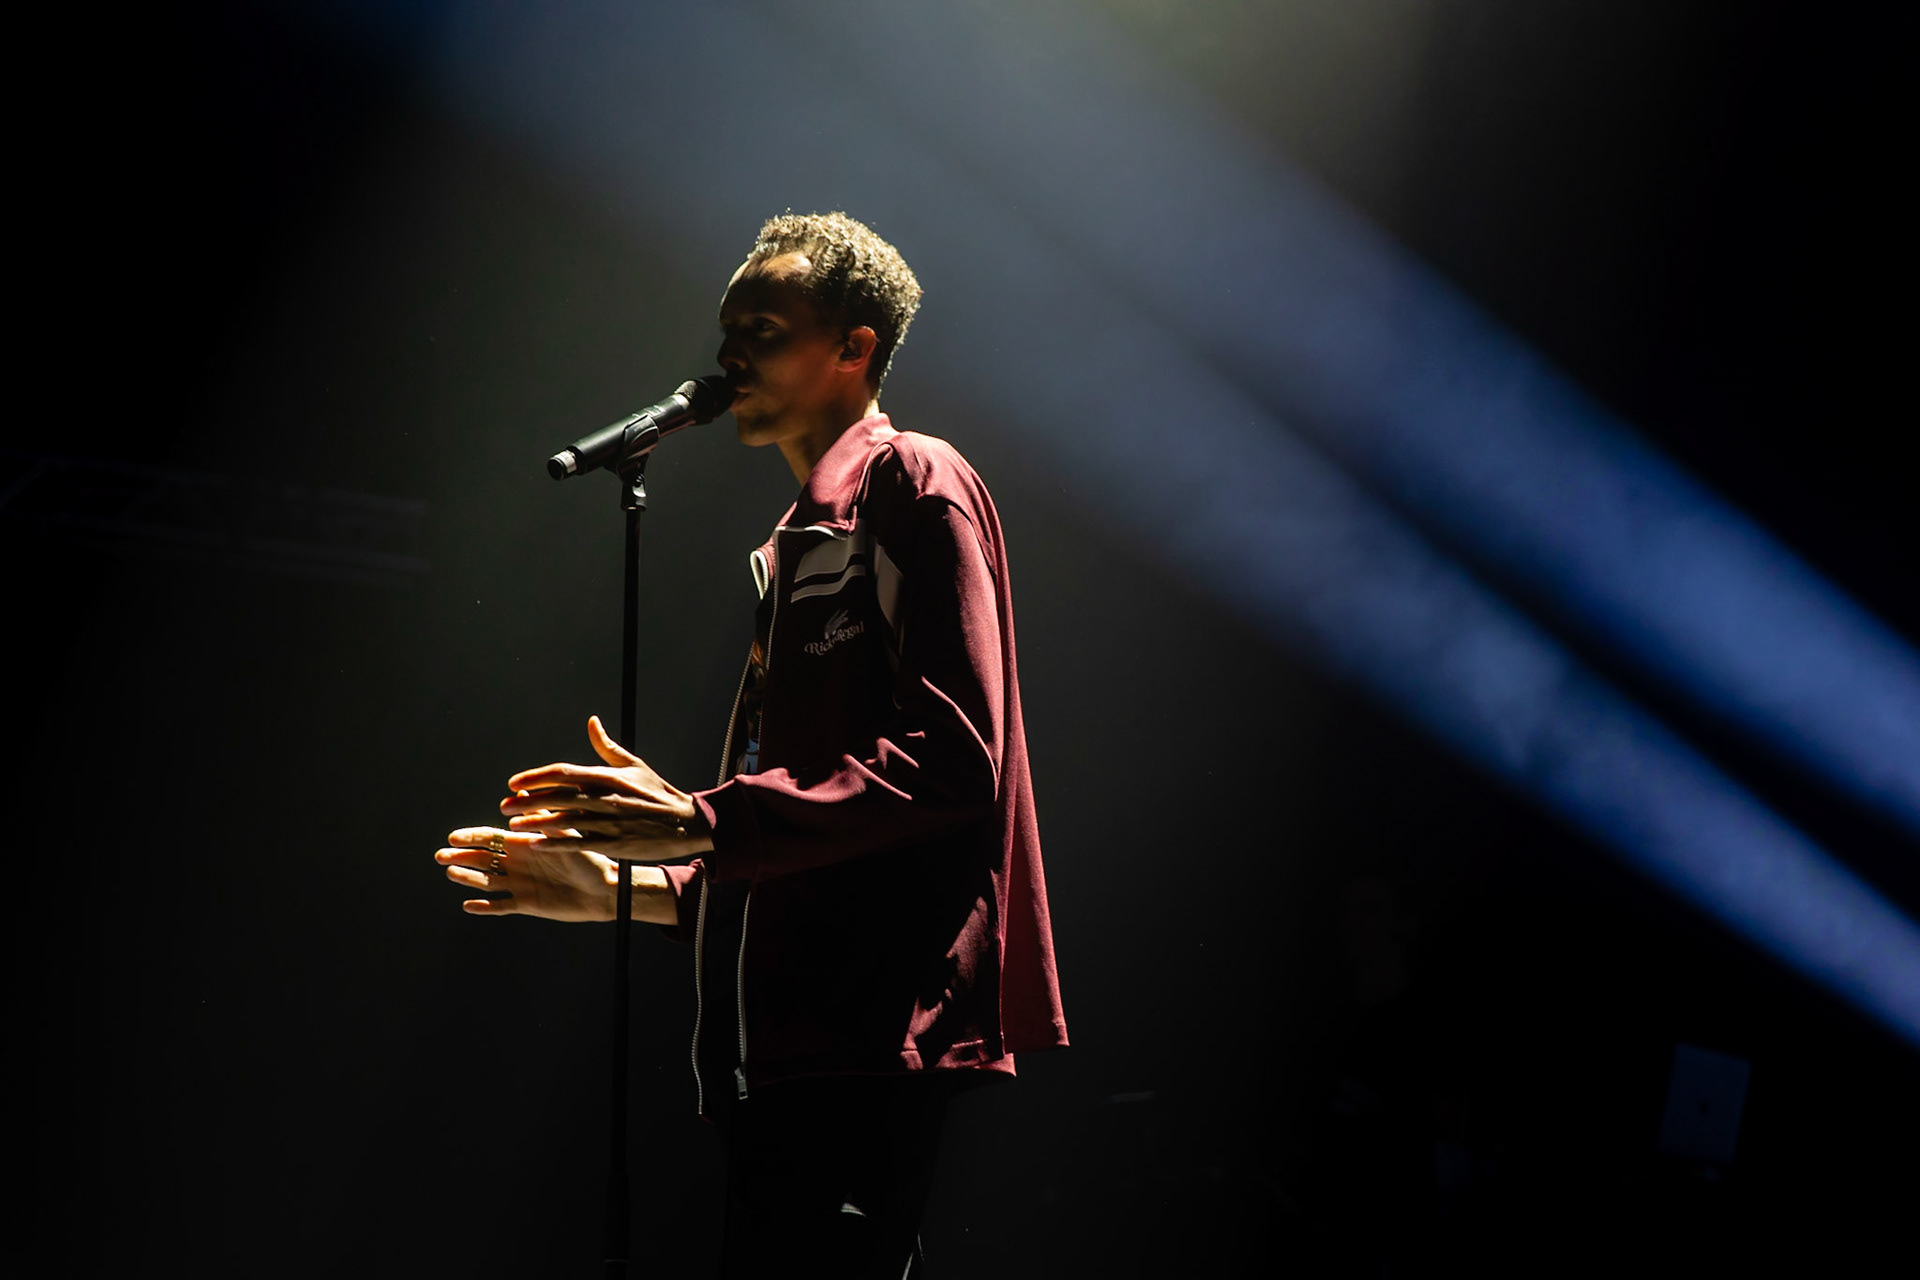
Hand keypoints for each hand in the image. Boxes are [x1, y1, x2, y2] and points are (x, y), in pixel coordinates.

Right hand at [436, 826, 619, 919]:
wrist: (604, 890)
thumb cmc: (590, 858)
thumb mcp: (565, 835)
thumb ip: (543, 817)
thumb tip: (525, 791)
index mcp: (525, 843)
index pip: (492, 838)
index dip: (472, 837)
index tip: (453, 836)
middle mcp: (518, 862)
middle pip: (483, 859)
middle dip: (461, 856)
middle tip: (440, 855)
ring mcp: (520, 884)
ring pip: (487, 881)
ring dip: (468, 878)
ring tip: (450, 873)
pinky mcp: (526, 904)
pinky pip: (500, 905)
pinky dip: (484, 906)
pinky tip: (468, 905)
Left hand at [497, 715, 712, 864]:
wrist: (686, 821)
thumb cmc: (657, 792)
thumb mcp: (634, 765)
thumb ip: (607, 746)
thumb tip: (591, 722)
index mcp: (608, 775)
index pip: (563, 772)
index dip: (536, 776)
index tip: (514, 782)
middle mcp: (606, 796)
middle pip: (558, 795)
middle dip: (527, 800)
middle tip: (504, 804)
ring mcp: (610, 820)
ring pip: (564, 820)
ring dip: (535, 822)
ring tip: (512, 826)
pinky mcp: (615, 842)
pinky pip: (579, 842)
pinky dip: (556, 843)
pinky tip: (536, 844)